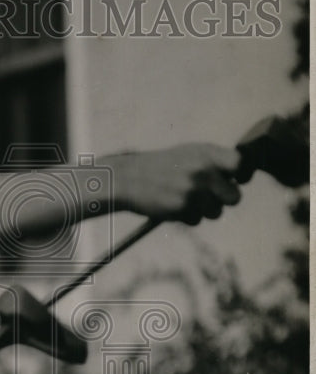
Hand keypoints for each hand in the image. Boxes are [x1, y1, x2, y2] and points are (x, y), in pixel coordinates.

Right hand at [110, 143, 241, 224]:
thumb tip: (243, 174)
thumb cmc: (162, 167)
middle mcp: (204, 170)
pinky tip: (172, 205)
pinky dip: (186, 217)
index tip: (237, 179)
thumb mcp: (190, 154)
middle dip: (224, 200)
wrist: (129, 178)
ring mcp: (194, 189)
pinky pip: (196, 220)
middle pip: (235, 197)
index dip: (243, 175)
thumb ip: (215, 162)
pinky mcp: (182, 207)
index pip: (242, 164)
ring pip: (216, 212)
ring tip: (184, 199)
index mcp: (207, 153)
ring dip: (203, 210)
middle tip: (209, 196)